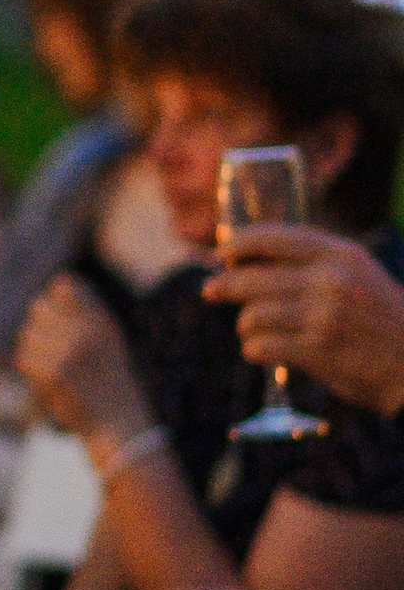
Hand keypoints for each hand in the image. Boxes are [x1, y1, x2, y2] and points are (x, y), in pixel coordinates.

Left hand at [15, 271, 146, 444]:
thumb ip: (86, 309)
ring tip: (55, 365)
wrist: (118, 424)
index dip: (55, 300)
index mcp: (102, 319)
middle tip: (55, 346)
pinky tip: (49, 378)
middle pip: (39, 306)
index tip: (61, 318)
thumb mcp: (109, 337)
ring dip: (34, 347)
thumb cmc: (111, 379)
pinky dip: (30, 368)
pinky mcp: (51, 372)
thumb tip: (57, 281)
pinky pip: (23, 357)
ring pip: (28, 333)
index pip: (63, 285)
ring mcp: (68, 351)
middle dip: (41, 324)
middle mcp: (86, 330)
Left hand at [206, 224, 403, 416]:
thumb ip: (311, 262)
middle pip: (251, 278)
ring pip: (252, 315)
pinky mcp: (317, 351)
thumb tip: (244, 260)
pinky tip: (263, 351)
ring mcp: (324, 316)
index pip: (272, 238)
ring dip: (246, 325)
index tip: (222, 254)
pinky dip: (255, 350)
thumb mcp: (357, 273)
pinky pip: (261, 346)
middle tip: (211, 291)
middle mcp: (331, 280)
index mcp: (340, 254)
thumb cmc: (379, 317)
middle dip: (224, 285)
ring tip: (254, 330)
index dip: (238, 244)